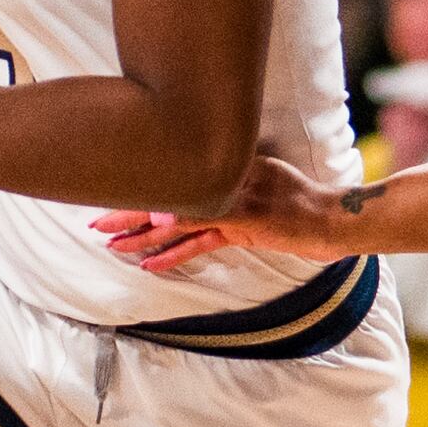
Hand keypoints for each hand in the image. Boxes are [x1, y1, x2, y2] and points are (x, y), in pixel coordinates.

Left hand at [91, 155, 353, 272]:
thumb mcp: (261, 178)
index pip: (175, 167)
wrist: (334, 218)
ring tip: (110, 242)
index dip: (141, 179)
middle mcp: (226, 176)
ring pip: (178, 215)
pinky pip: (201, 241)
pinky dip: (174, 253)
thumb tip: (197, 184)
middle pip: (167, 189)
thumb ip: (229, 178)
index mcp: (227, 162)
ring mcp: (234, 200)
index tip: (111, 183)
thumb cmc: (298, 201)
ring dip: (141, 231)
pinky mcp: (244, 225)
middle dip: (128, 205)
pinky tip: (150, 264)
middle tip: (93, 216)